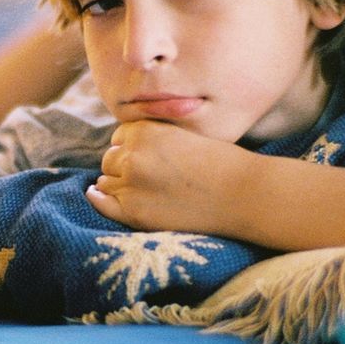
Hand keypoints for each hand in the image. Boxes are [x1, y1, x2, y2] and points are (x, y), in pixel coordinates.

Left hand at [85, 120, 245, 234]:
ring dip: (117, 184)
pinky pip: (102, 203)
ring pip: (105, 181)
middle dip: (123, 167)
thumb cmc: (221, 163)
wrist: (244, 194)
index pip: (119, 138)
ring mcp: (130, 185)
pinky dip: (100, 199)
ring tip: (142, 191)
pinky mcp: (133, 212)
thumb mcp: (183, 135)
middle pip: (109, 160)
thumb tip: (119, 148)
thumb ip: (152, 138)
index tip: (148, 159)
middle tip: (148, 178)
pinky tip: (100, 197)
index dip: (132, 148)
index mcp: (144, 131)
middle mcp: (132, 155)